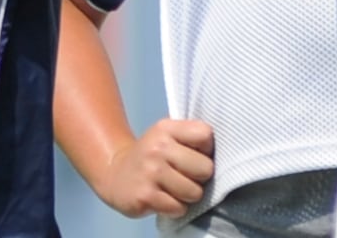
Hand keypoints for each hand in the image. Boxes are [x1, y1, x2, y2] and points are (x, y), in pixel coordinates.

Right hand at [97, 117, 214, 218]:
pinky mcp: (145, 196)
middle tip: (186, 176)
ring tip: (176, 189)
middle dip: (200, 177)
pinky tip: (165, 199)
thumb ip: (189, 137)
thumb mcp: (166, 135)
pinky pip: (178, 207)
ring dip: (188, 195)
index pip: (205, 134)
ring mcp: (151, 172)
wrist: (115, 174)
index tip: (196, 154)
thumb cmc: (151, 155)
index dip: (207, 149)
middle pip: (205, 168)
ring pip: (194, 192)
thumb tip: (222, 152)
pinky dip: (175, 208)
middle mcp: (158, 147)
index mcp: (166, 128)